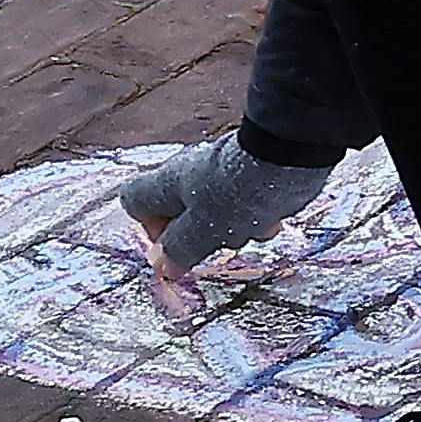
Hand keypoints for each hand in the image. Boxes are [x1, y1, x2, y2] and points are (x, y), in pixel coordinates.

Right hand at [128, 133, 331, 270]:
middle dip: (198, 237)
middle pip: (176, 213)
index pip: (133, 202)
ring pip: (212, 213)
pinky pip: (241, 205)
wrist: (287, 155)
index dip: (149, 231)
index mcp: (165, 184)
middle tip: (219, 241)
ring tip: (251, 228)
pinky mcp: (246, 174)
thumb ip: (180, 250)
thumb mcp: (203, 230)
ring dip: (231, 230)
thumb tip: (161, 266)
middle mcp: (187, 175)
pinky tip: (270, 219)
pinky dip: (252, 216)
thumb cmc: (238, 192)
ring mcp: (218, 174)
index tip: (174, 247)